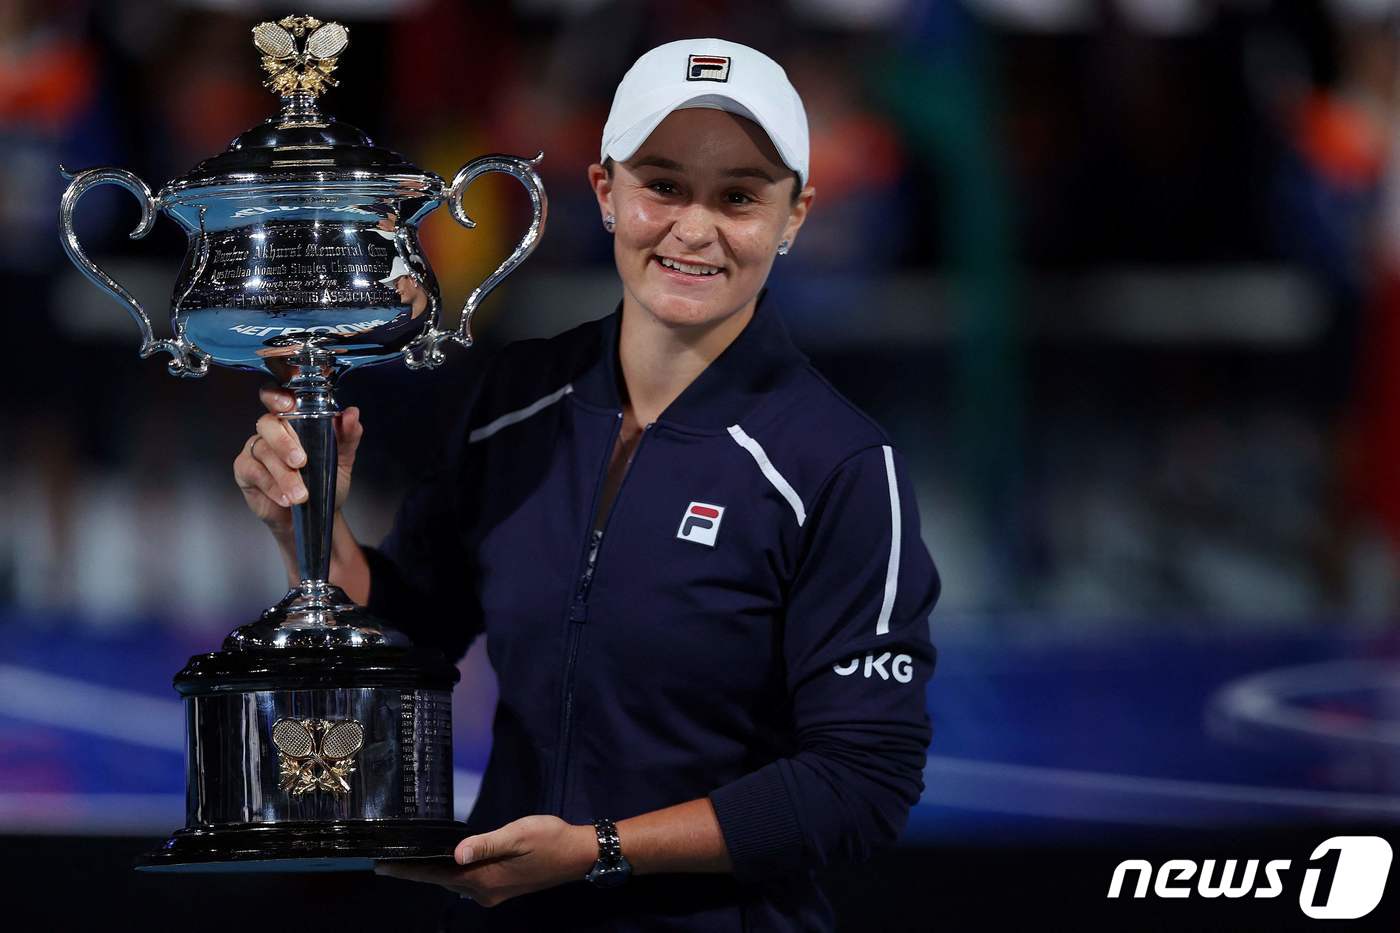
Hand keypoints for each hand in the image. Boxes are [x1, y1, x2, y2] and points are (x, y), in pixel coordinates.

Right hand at [232, 383, 363, 536]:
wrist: (315, 515)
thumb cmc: (324, 482)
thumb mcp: (342, 458)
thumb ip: (348, 435)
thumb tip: (352, 413)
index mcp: (293, 420)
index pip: (278, 398)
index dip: (277, 396)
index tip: (287, 404)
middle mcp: (272, 431)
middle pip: (268, 424)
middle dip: (284, 443)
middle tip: (301, 462)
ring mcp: (256, 449)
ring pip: (263, 451)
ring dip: (283, 475)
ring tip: (300, 494)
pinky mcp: (246, 470)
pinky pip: (253, 472)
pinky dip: (271, 486)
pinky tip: (285, 497)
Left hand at [374, 815, 596, 906]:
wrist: (578, 855)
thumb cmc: (550, 839)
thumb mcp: (518, 834)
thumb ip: (486, 843)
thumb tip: (456, 855)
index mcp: (484, 879)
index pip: (437, 876)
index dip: (408, 871)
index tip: (380, 867)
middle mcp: (484, 892)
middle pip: (442, 882)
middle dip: (416, 871)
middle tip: (389, 859)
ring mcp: (493, 893)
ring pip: (455, 883)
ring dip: (434, 872)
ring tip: (411, 859)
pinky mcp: (501, 888)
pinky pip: (468, 882)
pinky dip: (453, 873)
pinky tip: (448, 861)